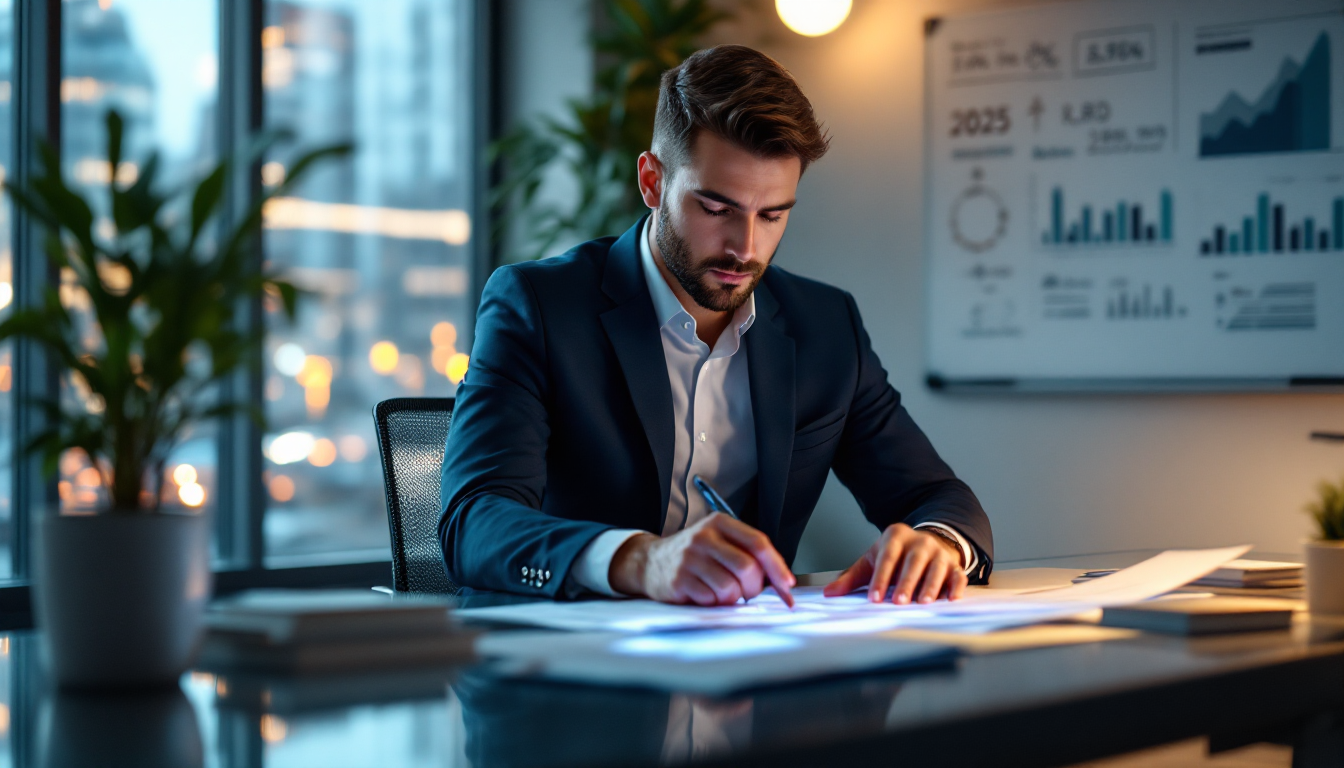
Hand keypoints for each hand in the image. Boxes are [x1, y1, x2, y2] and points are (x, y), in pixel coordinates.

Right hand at [608, 513, 795, 605]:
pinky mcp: (679, 580)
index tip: (788, 585)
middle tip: (748, 593)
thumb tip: (781, 581)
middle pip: (747, 567)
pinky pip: (711, 600)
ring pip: (730, 588)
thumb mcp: (718, 541)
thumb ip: (746, 553)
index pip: (758, 543)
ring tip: (719, 591)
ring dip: (732, 598)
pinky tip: (703, 594)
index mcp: (719, 523)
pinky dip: (713, 603)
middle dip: (754, 588)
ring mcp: (690, 558)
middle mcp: (704, 537)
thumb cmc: (693, 555)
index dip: (777, 567)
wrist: (650, 562)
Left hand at [823, 524, 967, 603]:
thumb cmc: (896, 555)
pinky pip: (957, 576)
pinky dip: (956, 587)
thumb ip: (852, 577)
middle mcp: (920, 542)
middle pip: (913, 562)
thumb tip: (829, 593)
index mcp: (896, 536)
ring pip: (936, 568)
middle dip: (906, 583)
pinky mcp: (954, 566)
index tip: (874, 598)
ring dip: (930, 586)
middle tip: (899, 602)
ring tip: (923, 602)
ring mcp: (939, 553)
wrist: (926, 543)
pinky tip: (951, 599)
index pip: (887, 558)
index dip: (880, 578)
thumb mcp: (873, 560)